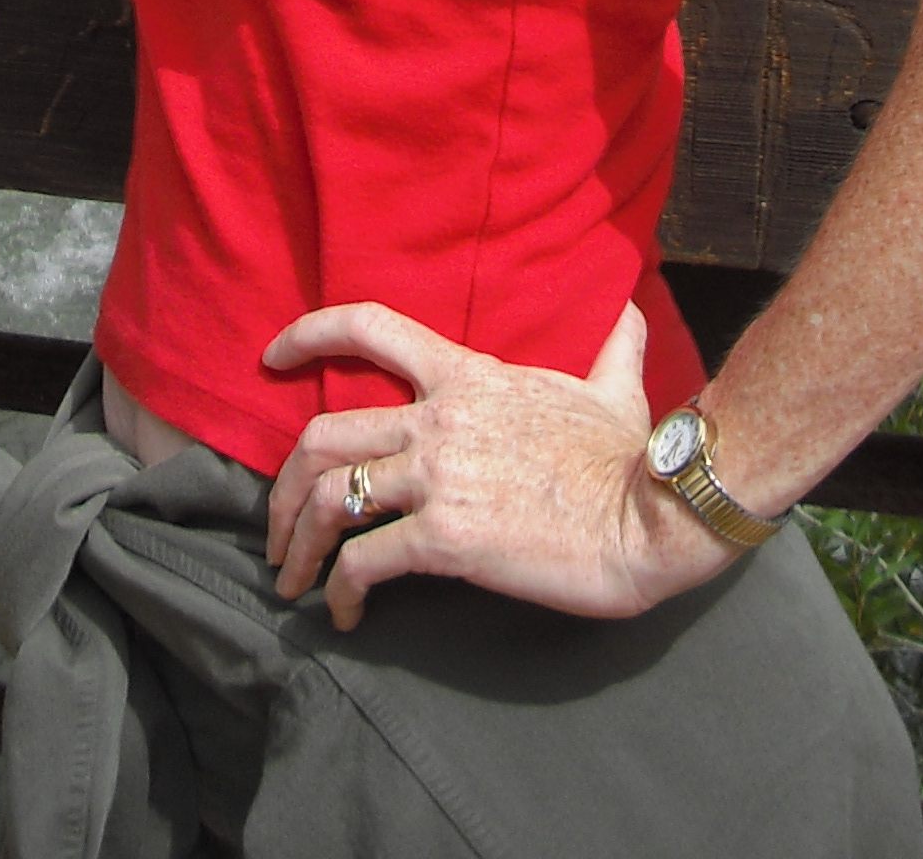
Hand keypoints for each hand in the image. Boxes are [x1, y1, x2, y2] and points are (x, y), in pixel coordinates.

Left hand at [260, 299, 736, 629]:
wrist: (649, 517)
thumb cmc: (631, 458)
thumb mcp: (614, 387)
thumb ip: (611, 346)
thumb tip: (630, 309)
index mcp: (467, 374)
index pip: (371, 327)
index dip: (310, 334)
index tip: (273, 357)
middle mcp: (439, 419)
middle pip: (324, 435)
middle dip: (283, 485)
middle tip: (275, 526)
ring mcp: (439, 477)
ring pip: (332, 498)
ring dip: (298, 542)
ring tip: (290, 578)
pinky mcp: (445, 538)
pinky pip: (366, 562)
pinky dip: (341, 591)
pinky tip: (345, 614)